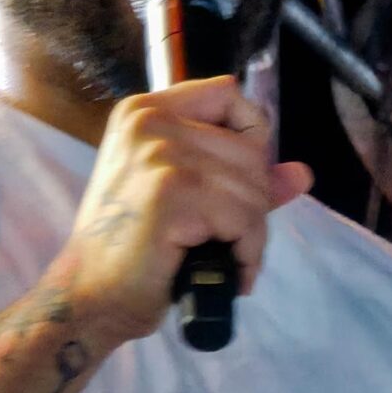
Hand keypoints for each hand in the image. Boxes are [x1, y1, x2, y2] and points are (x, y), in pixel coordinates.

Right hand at [67, 76, 311, 341]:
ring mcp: (160, 155)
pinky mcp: (172, 194)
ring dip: (252, 235)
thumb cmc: (131, 251)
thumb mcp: (182, 199)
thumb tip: (302, 173)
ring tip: (229, 260)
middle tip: (231, 239)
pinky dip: (247, 254)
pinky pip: (245, 220)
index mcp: (145, 111)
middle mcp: (150, 121)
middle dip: (254, 203)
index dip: (251, 140)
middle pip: (250, 148)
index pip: (229, 95)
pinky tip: (228, 273)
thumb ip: (239, 177)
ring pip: (253, 187)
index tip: (240, 184)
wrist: (89, 297)